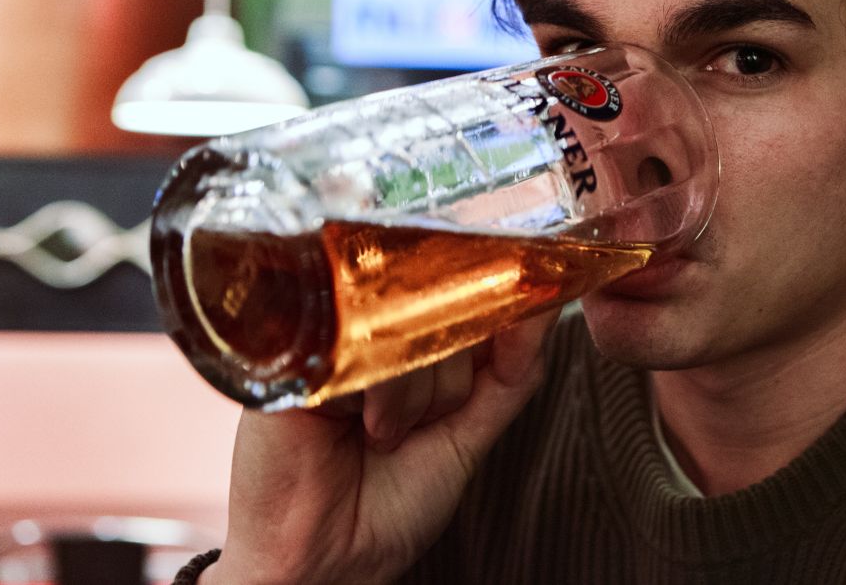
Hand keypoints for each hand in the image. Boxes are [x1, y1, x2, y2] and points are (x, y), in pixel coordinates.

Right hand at [201, 310, 558, 584]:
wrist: (327, 562)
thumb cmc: (389, 502)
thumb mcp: (471, 429)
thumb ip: (512, 368)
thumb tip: (545, 306)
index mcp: (401, 332)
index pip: (461, 289)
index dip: (488, 311)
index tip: (502, 324)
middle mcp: (364, 323)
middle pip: (444, 307)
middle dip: (452, 380)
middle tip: (420, 422)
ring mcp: (329, 331)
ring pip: (418, 330)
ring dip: (419, 400)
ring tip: (381, 434)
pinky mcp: (300, 352)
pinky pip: (377, 348)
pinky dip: (389, 399)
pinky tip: (360, 428)